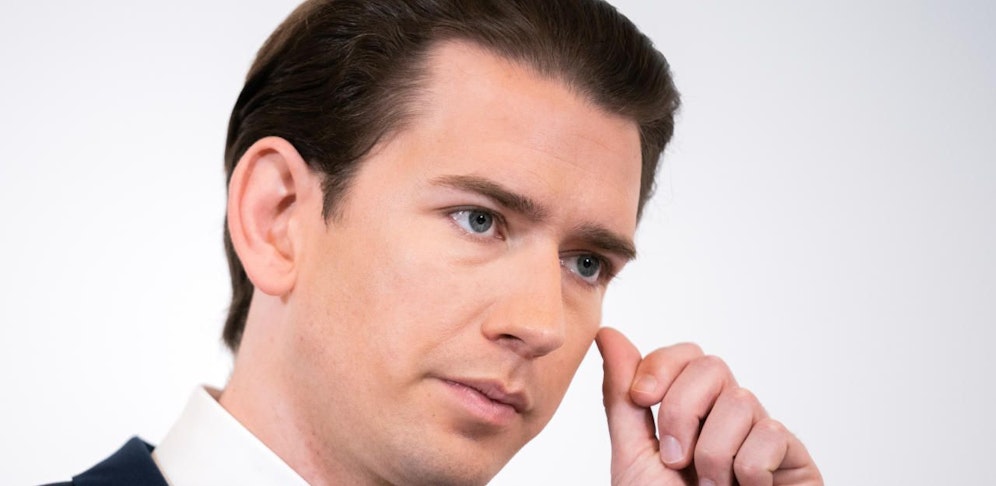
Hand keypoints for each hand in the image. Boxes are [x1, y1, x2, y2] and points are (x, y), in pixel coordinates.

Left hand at [595, 327, 821, 485]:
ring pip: (741, 401)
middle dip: (682, 410)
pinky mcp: (795, 460)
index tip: (640, 400)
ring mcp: (763, 436)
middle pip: (712, 366)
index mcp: (689, 413)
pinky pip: (772, 435)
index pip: (685, 355)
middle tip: (674, 460)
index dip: (661, 366)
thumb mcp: (633, 458)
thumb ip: (623, 399)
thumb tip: (608, 334)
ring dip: (712, 453)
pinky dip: (747, 471)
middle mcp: (727, 418)